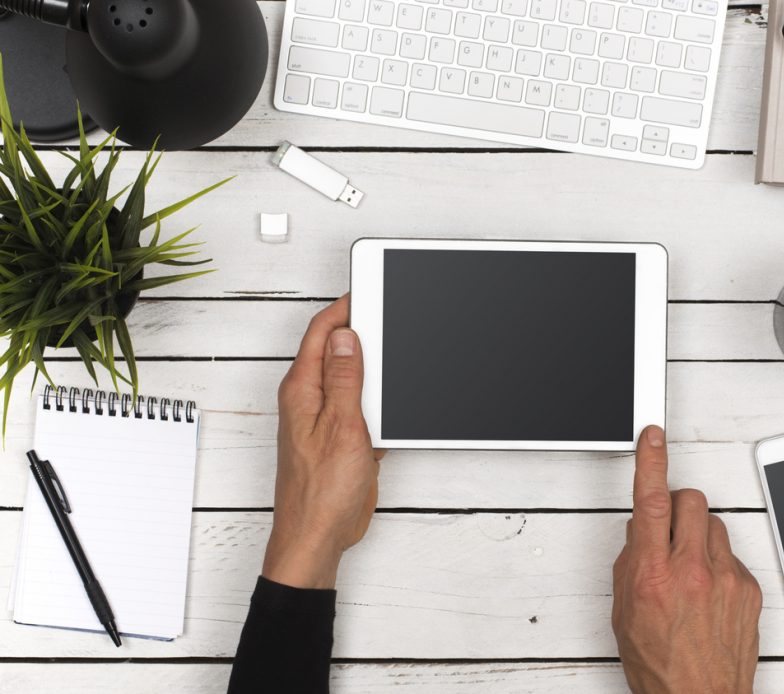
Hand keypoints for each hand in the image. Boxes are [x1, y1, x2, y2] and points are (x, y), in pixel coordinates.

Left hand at [263, 295, 384, 588]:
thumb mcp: (341, 427)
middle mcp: (309, 399)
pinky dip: (377, 401)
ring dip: (373, 371)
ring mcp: (324, 418)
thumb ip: (344, 380)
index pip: (321, 333)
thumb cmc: (320, 493)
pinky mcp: (340, 437)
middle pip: (336, 350)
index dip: (345, 309)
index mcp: (302, 390)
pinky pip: (360, 406)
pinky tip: (391, 403)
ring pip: (352, 379)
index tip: (368, 293)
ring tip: (396, 358)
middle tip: (390, 318)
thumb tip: (346, 337)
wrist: (317, 538)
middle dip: (363, 333)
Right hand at [612, 426, 761, 693]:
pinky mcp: (749, 588)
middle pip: (690, 500)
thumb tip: (639, 531)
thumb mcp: (625, 611)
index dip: (651, 461)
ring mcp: (726, 578)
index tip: (653, 436)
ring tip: (688, 565)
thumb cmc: (660, 665)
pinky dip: (717, 561)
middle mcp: (692, 571)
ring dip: (697, 532)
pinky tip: (708, 589)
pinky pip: (731, 552)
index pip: (650, 502)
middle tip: (667, 527)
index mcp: (653, 575)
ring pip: (713, 522)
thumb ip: (630, 562)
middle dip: (675, 505)